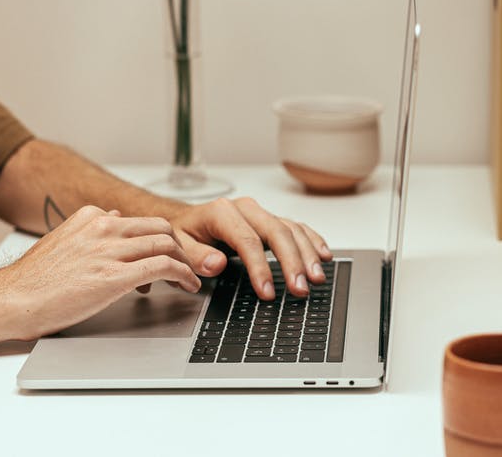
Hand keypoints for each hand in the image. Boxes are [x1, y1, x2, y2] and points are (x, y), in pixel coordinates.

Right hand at [0, 205, 200, 340]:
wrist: (10, 300)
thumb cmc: (32, 281)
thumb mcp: (62, 241)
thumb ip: (90, 231)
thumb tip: (114, 219)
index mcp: (91, 217)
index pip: (140, 221)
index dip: (158, 240)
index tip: (166, 255)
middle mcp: (102, 228)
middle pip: (160, 227)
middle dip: (179, 247)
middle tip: (185, 265)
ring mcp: (109, 251)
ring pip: (167, 244)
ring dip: (186, 262)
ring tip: (190, 278)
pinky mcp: (113, 276)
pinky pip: (163, 267)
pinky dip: (184, 274)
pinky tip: (188, 285)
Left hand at [167, 197, 329, 299]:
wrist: (187, 220)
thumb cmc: (184, 234)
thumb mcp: (178, 246)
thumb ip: (195, 256)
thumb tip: (217, 264)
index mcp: (222, 212)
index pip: (247, 241)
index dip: (260, 268)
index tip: (267, 292)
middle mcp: (246, 209)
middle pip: (277, 232)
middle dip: (292, 262)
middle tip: (300, 288)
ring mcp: (261, 214)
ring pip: (291, 230)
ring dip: (307, 254)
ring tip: (316, 278)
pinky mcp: (270, 221)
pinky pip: (297, 227)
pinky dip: (312, 241)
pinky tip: (323, 255)